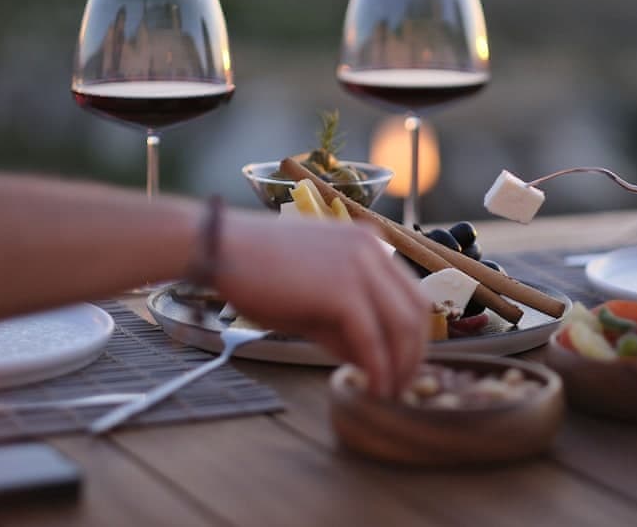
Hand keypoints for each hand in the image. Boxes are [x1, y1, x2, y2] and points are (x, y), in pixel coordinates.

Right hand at [216, 214, 429, 397]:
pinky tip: (370, 388)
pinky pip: (372, 338)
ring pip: (402, 325)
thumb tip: (371, 363)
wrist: (220, 250)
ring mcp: (359, 265)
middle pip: (416, 310)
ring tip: (387, 393)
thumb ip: (345, 326)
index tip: (403, 366)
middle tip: (400, 387)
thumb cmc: (257, 273)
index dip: (414, 336)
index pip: (411, 294)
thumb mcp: (312, 300)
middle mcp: (372, 249)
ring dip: (400, 367)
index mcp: (368, 244)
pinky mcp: (341, 289)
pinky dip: (377, 368)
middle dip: (414, 355)